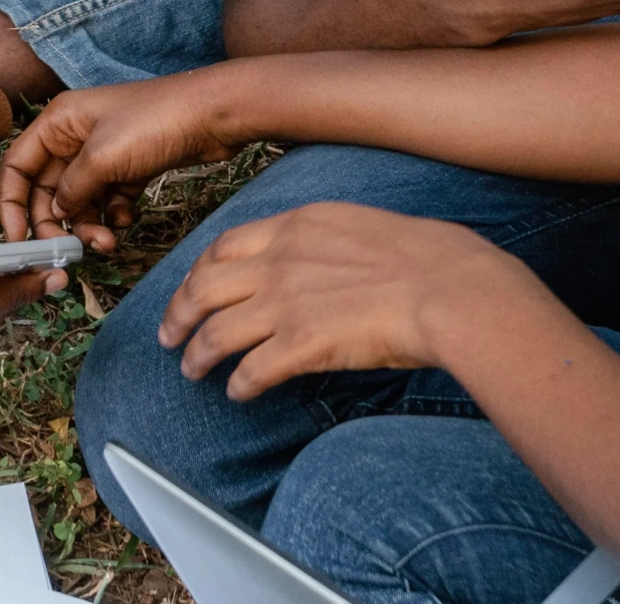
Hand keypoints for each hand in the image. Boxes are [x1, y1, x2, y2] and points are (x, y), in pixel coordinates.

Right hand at [0, 71, 243, 250]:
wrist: (213, 116)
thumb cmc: (154, 122)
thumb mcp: (103, 158)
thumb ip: (70, 189)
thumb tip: (56, 213)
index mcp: (58, 122)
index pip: (17, 166)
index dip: (11, 204)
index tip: (18, 239)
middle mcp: (74, 137)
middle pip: (47, 190)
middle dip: (56, 222)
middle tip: (69, 251)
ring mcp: (103, 153)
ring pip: (79, 200)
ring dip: (88, 226)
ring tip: (108, 243)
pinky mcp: (129, 168)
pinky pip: (108, 201)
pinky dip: (114, 216)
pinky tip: (128, 220)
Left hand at [160, 202, 518, 401]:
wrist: (450, 287)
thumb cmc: (427, 256)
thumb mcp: (362, 225)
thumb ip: (325, 241)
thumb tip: (317, 259)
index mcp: (296, 225)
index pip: (225, 246)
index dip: (198, 271)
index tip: (192, 287)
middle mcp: (281, 261)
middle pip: (204, 287)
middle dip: (178, 313)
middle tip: (169, 335)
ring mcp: (287, 302)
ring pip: (216, 331)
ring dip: (198, 354)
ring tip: (191, 370)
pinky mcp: (302, 345)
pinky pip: (251, 370)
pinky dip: (238, 384)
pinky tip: (238, 393)